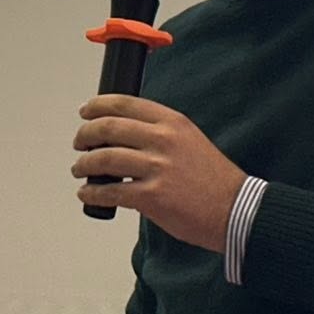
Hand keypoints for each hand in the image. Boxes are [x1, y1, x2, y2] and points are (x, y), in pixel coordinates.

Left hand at [72, 94, 246, 251]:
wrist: (235, 209)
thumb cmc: (212, 178)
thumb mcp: (189, 138)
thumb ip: (159, 132)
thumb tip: (122, 134)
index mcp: (171, 121)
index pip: (123, 103)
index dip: (97, 106)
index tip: (85, 111)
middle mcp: (162, 139)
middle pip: (108, 128)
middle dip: (85, 135)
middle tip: (79, 142)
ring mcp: (156, 168)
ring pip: (104, 159)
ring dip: (84, 164)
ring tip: (79, 169)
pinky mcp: (152, 197)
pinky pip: (111, 192)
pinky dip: (93, 192)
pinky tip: (88, 193)